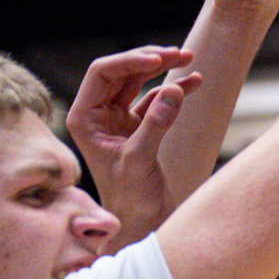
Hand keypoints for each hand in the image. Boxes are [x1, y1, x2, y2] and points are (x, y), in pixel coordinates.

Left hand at [66, 45, 195, 246]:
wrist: (142, 224)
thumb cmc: (131, 199)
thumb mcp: (140, 160)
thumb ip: (156, 124)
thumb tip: (174, 89)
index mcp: (84, 118)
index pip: (102, 73)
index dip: (130, 60)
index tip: (160, 60)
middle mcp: (97, 114)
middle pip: (121, 71)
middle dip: (150, 60)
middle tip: (180, 54)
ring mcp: (117, 119)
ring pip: (138, 80)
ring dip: (163, 69)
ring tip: (188, 60)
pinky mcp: (137, 127)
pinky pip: (155, 98)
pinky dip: (174, 89)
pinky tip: (193, 83)